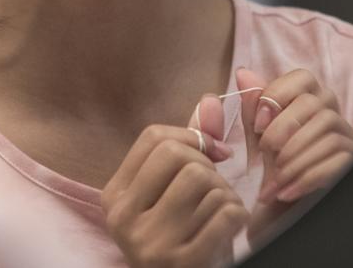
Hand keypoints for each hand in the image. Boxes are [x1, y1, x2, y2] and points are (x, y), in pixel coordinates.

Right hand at [102, 112, 247, 267]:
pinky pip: (226, 213)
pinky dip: (238, 214)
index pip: (153, 137)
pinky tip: (232, 226)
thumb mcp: (172, 193)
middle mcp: (123, 218)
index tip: (213, 152)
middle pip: (177, 155)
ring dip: (225, 192)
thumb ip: (189, 147)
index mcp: (114, 195)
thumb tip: (212, 100)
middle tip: (213, 187)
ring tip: (221, 209)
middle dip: (207, 165)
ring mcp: (150, 242)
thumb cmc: (180, 237)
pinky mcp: (181, 262)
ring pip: (204, 181)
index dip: (191, 136)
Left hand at [236, 67, 352, 245]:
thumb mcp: (258, 140)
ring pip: (327, 133)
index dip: (277, 95)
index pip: (303, 77)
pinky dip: (306, 177)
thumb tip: (243, 72)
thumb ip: (252, 108)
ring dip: (293, 158)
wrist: (287, 217)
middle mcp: (337, 116)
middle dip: (282, 130)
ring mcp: (352, 141)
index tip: (257, 125)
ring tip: (274, 180)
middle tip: (265, 155)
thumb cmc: (274, 172)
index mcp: (312, 102)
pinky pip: (338, 161)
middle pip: (313, 104)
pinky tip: (285, 192)